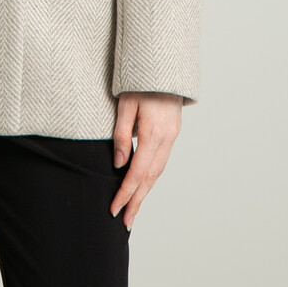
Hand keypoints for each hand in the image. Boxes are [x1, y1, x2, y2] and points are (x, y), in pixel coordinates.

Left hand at [109, 91, 182, 229]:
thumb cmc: (139, 80)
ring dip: (145, 192)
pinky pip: (162, 160)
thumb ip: (120, 134)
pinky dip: (152, 176)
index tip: (114, 209)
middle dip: (137, 201)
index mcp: (152, 132)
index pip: (137, 173)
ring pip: (158, 171)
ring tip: (133, 208)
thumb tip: (119, 164)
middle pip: (150, 178)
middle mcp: (166, 138)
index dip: (125, 193)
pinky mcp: (173, 132)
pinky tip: (143, 184)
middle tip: (125, 222)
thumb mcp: (124, 103)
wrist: (163, 64)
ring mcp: (172, 136)